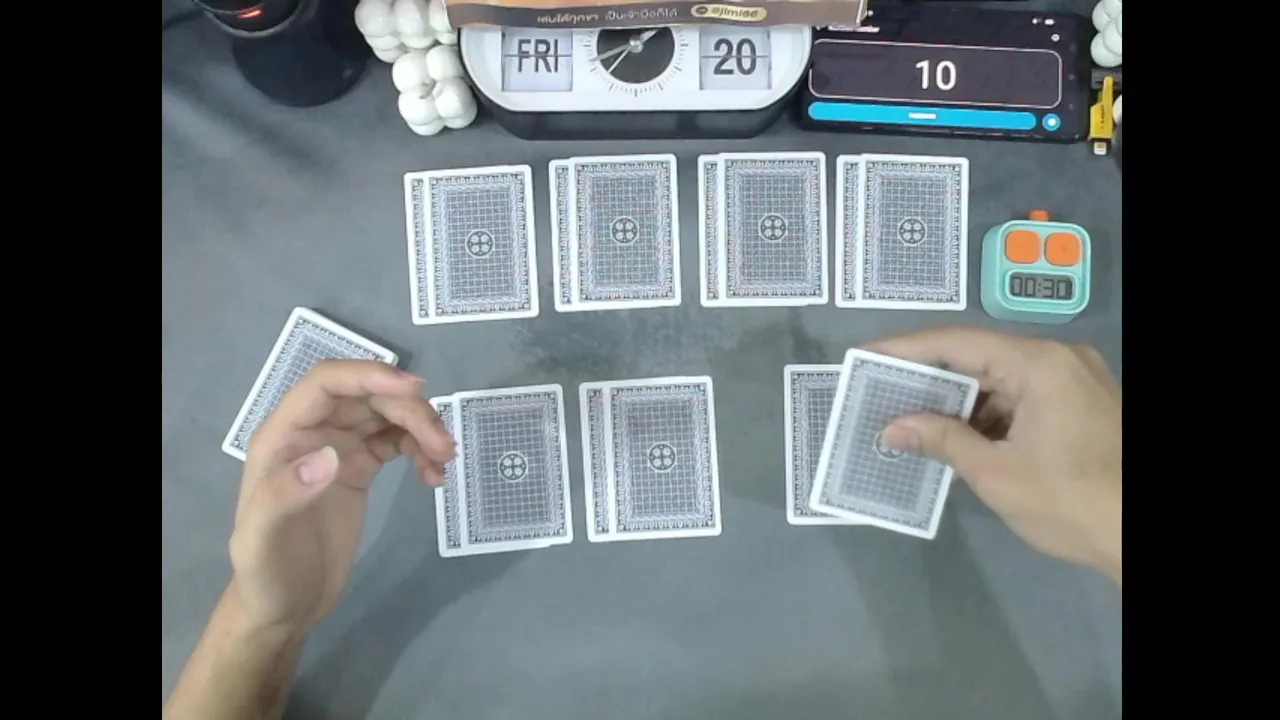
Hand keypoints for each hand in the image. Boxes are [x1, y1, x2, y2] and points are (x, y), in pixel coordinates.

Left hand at [227, 360, 455, 633]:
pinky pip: (396, 441)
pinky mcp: (359, 468)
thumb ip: (286, 495)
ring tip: (446, 458)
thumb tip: (330, 456)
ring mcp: (337, 448)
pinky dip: (420, 449)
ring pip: (385, 414)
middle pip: (366, 395)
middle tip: (444, 444)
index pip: (325, 384)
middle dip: (408, 408)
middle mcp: (310, 432)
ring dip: (421, 426)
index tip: (413, 388)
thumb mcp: (263, 540)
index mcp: (282, 436)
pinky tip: (434, 476)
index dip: (368, 375)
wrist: (285, 608)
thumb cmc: (267, 574)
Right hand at [867, 327, 1121, 584]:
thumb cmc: (1070, 504)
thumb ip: (942, 440)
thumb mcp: (996, 474)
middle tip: (879, 391)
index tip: (866, 357)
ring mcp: (1073, 379)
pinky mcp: (1080, 402)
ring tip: (907, 417)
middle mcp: (1059, 359)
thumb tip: (892, 428)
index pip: (959, 343)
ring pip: (1000, 377)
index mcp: (1040, 365)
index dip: (908, 349)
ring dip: (957, 400)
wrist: (1142, 536)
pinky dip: (988, 412)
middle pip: (980, 356)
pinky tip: (954, 434)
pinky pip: (1021, 394)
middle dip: (929, 378)